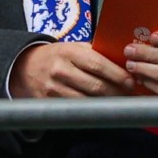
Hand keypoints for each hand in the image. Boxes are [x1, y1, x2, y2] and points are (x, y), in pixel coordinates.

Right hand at [9, 42, 133, 98]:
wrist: (26, 67)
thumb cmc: (58, 56)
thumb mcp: (74, 47)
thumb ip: (95, 53)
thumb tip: (124, 61)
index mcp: (69, 52)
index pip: (98, 64)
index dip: (117, 75)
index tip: (131, 81)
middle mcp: (61, 71)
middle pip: (95, 86)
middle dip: (117, 92)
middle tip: (131, 94)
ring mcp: (54, 89)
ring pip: (88, 101)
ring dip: (107, 103)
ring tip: (121, 102)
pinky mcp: (51, 103)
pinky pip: (77, 109)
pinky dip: (92, 110)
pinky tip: (103, 109)